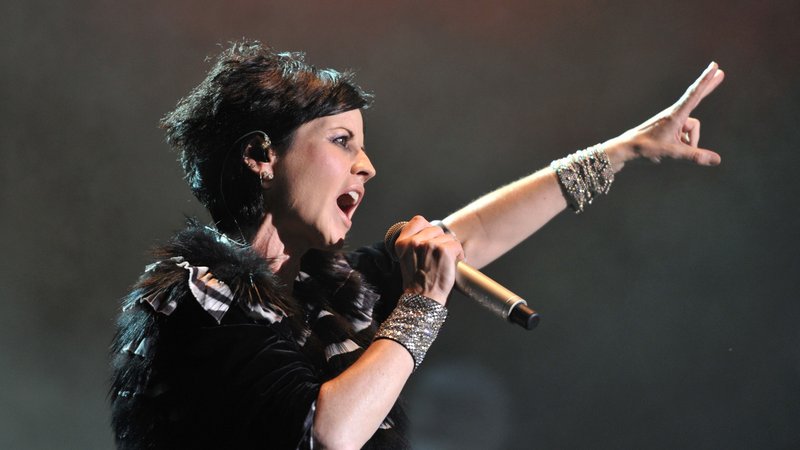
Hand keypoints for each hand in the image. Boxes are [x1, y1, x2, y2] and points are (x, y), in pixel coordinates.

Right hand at [394, 216, 464, 304]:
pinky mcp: (444, 250)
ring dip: (450, 249)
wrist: (423, 299)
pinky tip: (452, 265)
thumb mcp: (407, 259)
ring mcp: (429, 245)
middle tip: (439, 258)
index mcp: (402, 243)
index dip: (427, 228)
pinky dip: (459, 255)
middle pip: (435, 228)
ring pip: (447, 237)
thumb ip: (414, 244)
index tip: (430, 240)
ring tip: (445, 263)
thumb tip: (430, 234)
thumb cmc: (418, 284)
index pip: (418, 220)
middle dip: (441, 241)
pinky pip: (456, 245)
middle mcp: (414, 242)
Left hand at [604, 62, 724, 170]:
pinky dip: (683, 143)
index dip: (706, 80)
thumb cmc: (647, 148)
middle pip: (696, 98)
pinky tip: (671, 149)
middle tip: (720, 70)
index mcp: (676, 115)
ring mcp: (672, 120)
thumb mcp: (673, 153)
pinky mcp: (669, 126)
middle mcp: (675, 114)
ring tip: (672, 150)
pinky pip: (685, 134)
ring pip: (691, 130)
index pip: (694, 94)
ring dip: (689, 142)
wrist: (627, 148)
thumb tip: (717, 159)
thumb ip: (696, 156)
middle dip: (708, 86)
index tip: (714, 66)